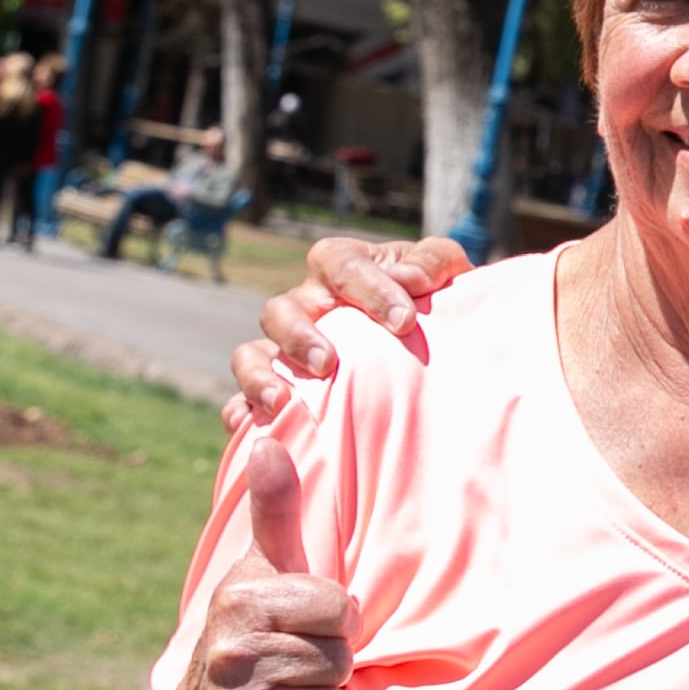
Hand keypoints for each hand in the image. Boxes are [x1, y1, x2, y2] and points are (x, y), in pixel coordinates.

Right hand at [187, 442, 355, 689]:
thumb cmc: (255, 628)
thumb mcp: (266, 567)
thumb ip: (277, 508)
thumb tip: (269, 438)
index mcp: (242, 602)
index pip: (342, 610)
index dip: (335, 618)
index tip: (306, 622)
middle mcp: (231, 656)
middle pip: (340, 661)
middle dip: (329, 664)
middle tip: (293, 663)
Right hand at [223, 234, 470, 429]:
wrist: (437, 351)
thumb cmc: (435, 303)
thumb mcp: (448, 275)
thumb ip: (435, 264)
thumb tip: (410, 279)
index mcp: (343, 266)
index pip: (340, 264)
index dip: (367, 289)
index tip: (404, 322)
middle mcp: (307, 304)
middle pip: (281, 310)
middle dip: (300, 336)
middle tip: (329, 364)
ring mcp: (287, 348)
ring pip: (251, 353)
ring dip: (260, 375)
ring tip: (282, 401)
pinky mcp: (279, 388)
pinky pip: (242, 399)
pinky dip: (240, 411)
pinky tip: (249, 426)